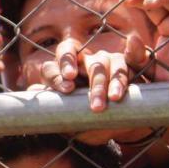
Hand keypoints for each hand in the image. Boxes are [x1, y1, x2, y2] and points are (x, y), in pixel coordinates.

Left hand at [23, 35, 147, 111]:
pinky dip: (136, 49)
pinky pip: (135, 54)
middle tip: (95, 101)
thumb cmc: (88, 122)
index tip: (68, 88)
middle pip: (81, 59)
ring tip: (114, 98)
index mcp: (61, 74)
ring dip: (110, 80)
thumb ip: (53, 107)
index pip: (52, 67)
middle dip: (89, 80)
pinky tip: (134, 42)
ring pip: (105, 62)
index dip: (58, 74)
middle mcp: (81, 62)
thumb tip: (32, 91)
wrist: (118, 125)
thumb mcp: (70, 121)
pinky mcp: (128, 64)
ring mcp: (105, 60)